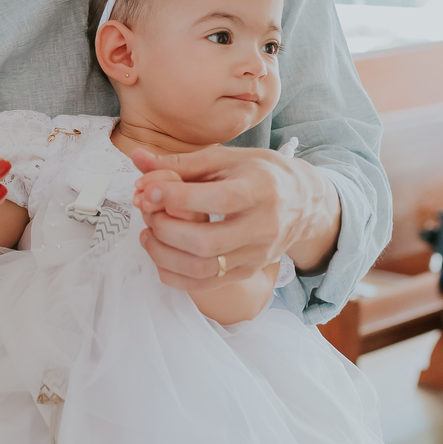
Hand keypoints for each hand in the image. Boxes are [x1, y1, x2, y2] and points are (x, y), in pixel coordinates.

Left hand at [130, 142, 341, 292]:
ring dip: (165, 254)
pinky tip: (161, 255)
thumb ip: (181, 163)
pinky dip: (175, 275)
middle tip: (148, 213)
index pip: (217, 200)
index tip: (148, 191)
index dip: (177, 198)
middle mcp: (263, 226)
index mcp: (262, 189)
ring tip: (148, 234)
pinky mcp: (249, 272)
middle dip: (166, 229)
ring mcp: (257, 254)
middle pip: (207, 242)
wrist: (304, 203)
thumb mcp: (228, 158)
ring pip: (203, 269)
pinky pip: (205, 284)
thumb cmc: (261, 174)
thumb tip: (138, 159)